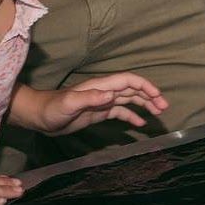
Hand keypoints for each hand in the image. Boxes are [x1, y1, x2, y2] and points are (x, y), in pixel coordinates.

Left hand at [36, 72, 168, 135]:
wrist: (40, 116)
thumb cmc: (52, 108)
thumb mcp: (70, 103)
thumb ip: (90, 97)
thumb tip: (112, 94)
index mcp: (100, 86)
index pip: (128, 81)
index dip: (144, 85)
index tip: (158, 96)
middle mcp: (104, 91)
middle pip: (133, 89)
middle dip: (150, 95)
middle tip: (164, 107)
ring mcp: (102, 101)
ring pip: (129, 100)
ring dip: (145, 104)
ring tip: (158, 113)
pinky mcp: (99, 112)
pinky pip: (120, 112)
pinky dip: (132, 116)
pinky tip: (141, 124)